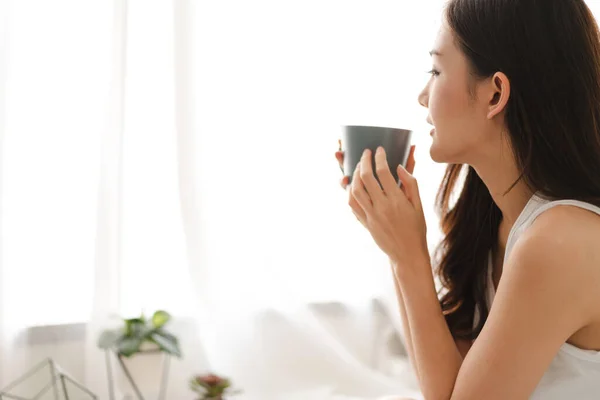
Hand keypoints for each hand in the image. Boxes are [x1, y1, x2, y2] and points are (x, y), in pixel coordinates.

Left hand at [343, 144, 426, 266]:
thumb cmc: (416, 228)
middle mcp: (381, 207)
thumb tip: (400, 167)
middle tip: (366, 153)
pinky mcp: (365, 223)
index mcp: (397, 200)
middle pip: (366, 178)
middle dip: (364, 161)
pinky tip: (354, 184)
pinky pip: (352, 204)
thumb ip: (410, 184)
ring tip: (359, 166)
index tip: (379, 150)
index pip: (383, 172)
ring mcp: (371, 215)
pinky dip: (350, 192)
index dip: (379, 158)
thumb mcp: (418, 205)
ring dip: (355, 175)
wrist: (407, 253)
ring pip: (355, 190)